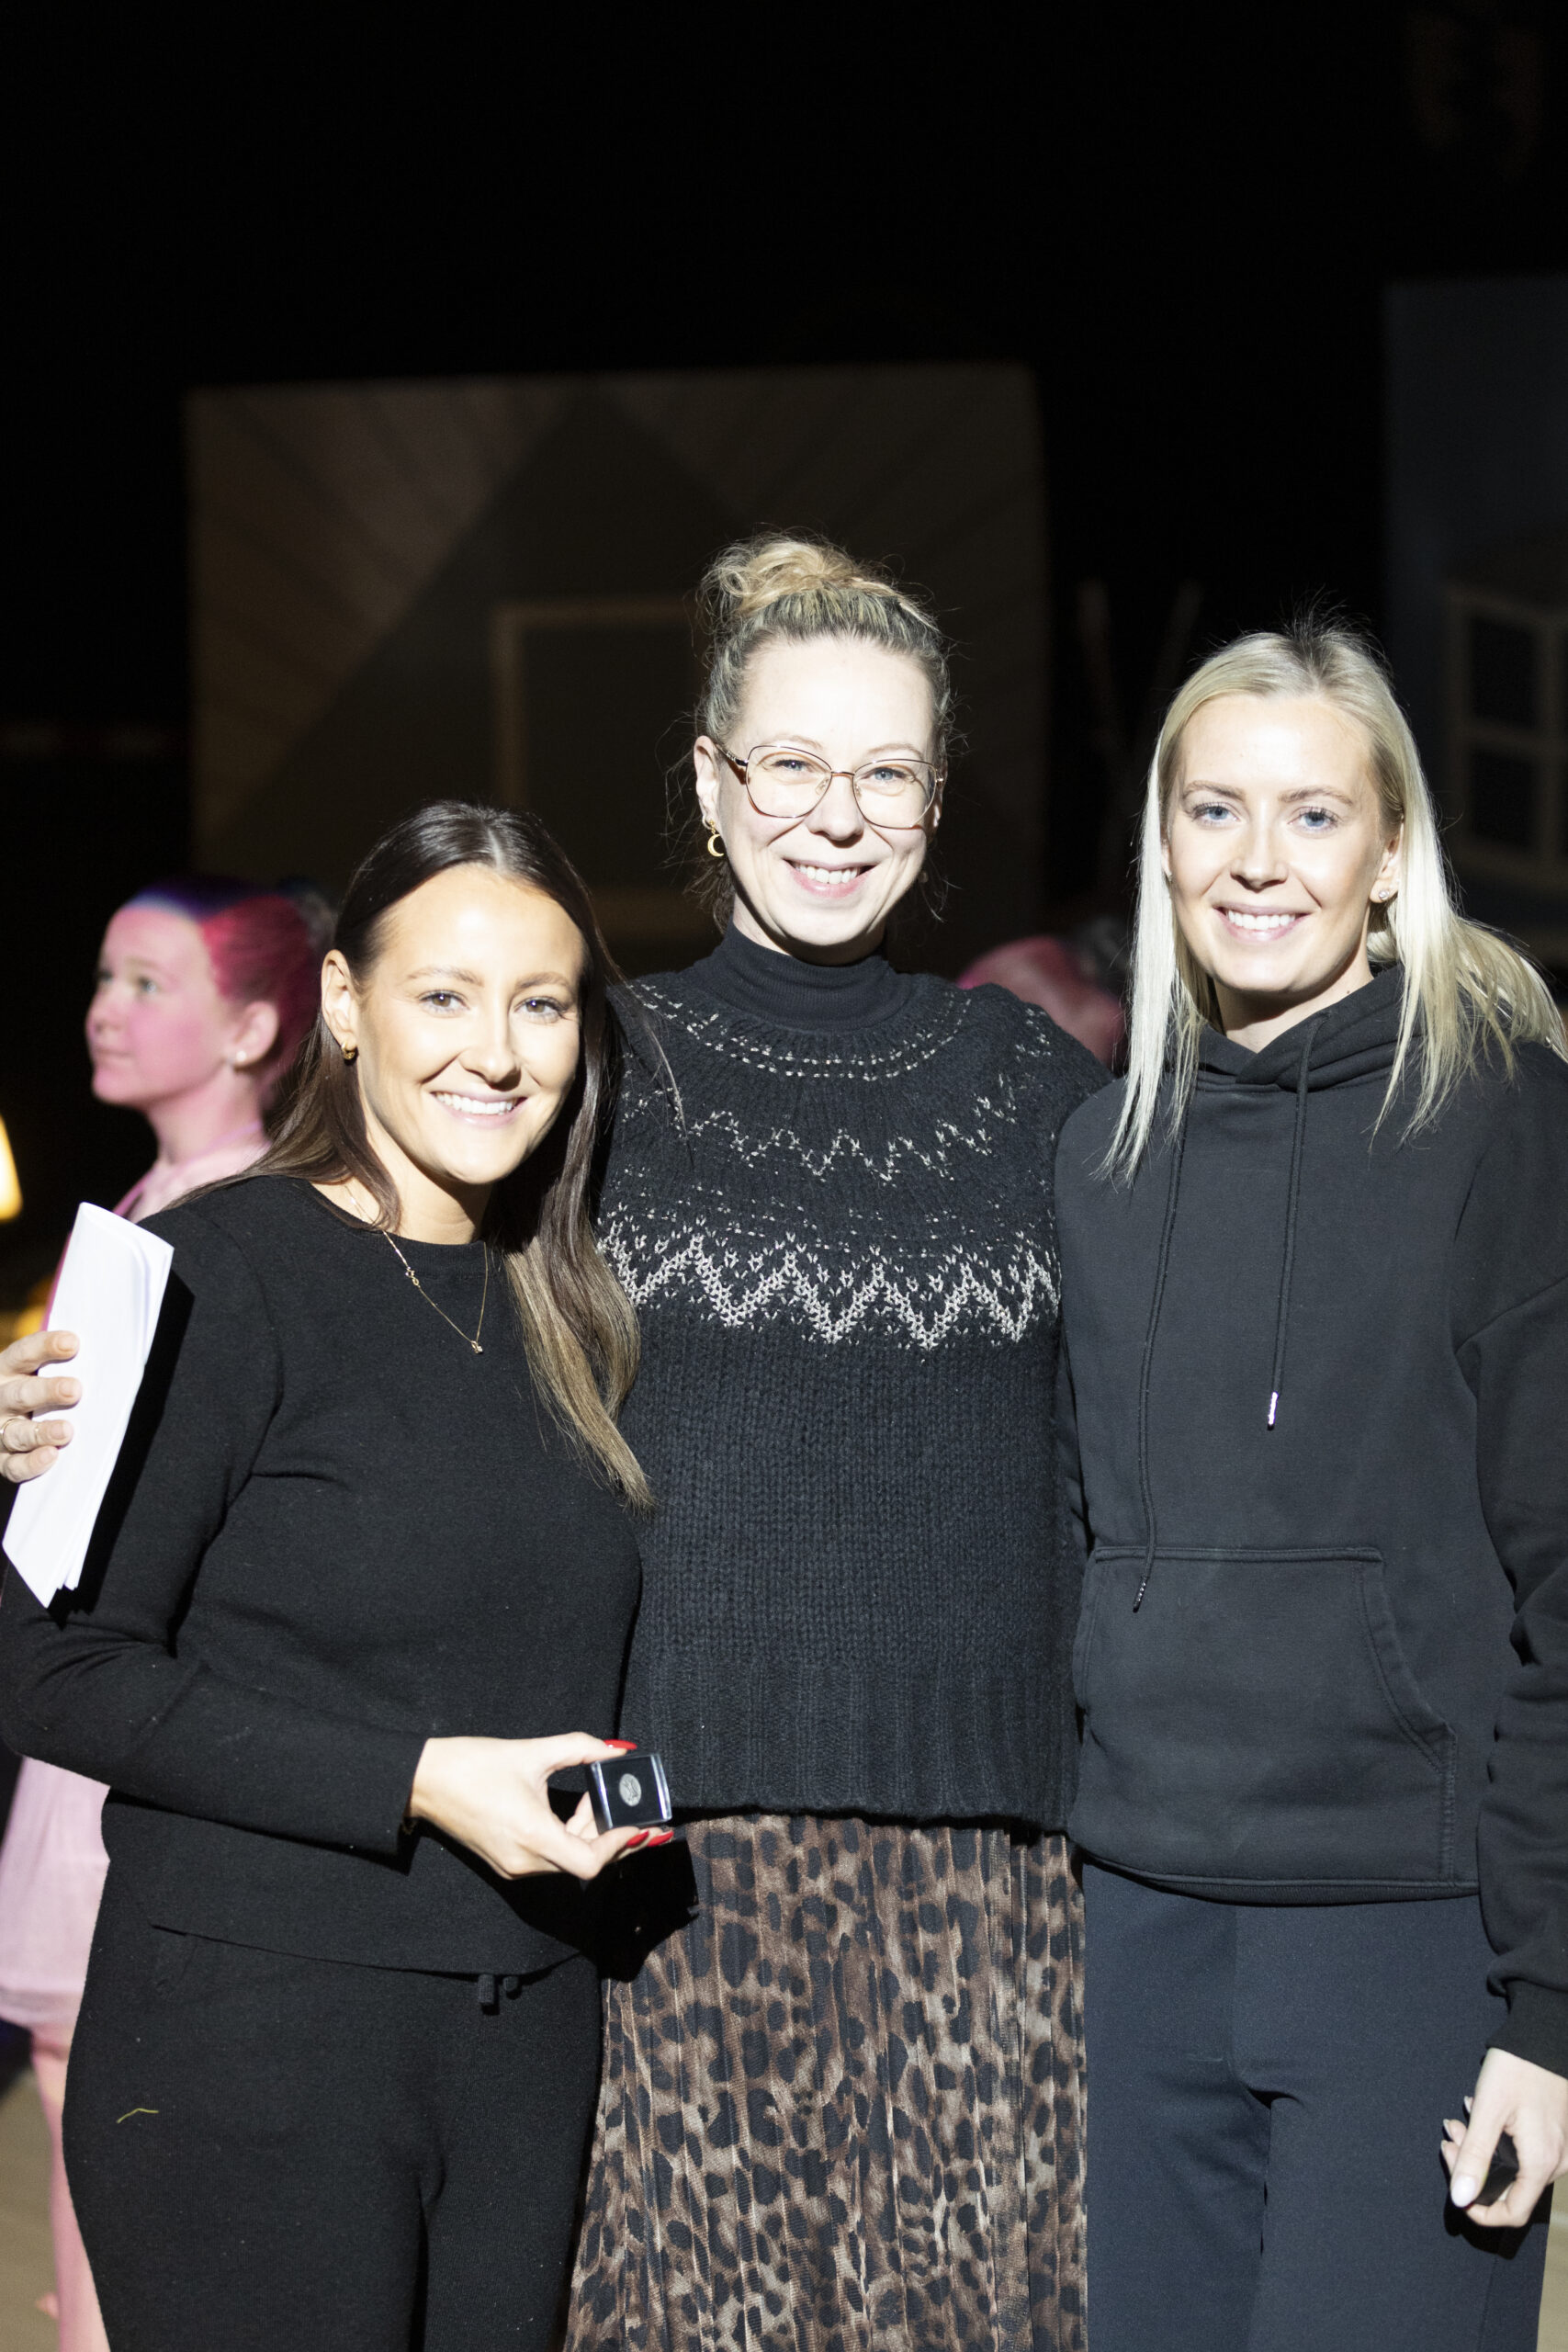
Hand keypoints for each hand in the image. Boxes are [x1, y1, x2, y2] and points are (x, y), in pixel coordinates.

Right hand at [1, 1330, 79, 1483]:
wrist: (6, 1428)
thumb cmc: (39, 1395)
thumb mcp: (40, 1375)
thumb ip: (66, 1367)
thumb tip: (108, 1358)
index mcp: (8, 1371)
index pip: (23, 1354)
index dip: (45, 1347)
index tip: (72, 1343)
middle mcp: (0, 1399)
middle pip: (20, 1394)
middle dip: (47, 1391)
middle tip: (75, 1389)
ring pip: (16, 1432)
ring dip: (42, 1432)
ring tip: (67, 1431)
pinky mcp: (0, 1460)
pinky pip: (13, 1465)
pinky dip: (31, 1463)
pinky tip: (51, 1456)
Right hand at [406, 1732, 672, 1880]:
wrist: (425, 1780)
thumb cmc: (473, 1765)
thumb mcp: (533, 1751)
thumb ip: (581, 1748)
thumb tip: (618, 1749)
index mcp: (533, 1836)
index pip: (590, 1861)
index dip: (620, 1844)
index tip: (641, 1824)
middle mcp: (525, 1862)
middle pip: (584, 1862)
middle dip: (612, 1837)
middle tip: (636, 1815)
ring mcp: (513, 1866)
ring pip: (568, 1861)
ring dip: (589, 1835)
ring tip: (594, 1799)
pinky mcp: (506, 1863)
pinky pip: (550, 1858)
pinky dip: (569, 1838)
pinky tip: (574, 1811)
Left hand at [1443, 2046, 1567, 2226]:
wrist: (1544, 2036)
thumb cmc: (1518, 2067)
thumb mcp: (1488, 2110)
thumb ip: (1474, 2156)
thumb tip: (1460, 2198)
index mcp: (1542, 2163)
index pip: (1514, 2213)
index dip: (1482, 2211)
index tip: (1457, 2191)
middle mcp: (1557, 2163)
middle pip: (1509, 2186)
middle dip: (1473, 2167)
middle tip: (1451, 2135)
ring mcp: (1559, 2150)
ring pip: (1514, 2167)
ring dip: (1481, 2150)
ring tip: (1460, 2121)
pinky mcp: (1556, 2136)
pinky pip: (1524, 2152)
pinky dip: (1498, 2140)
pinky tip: (1481, 2115)